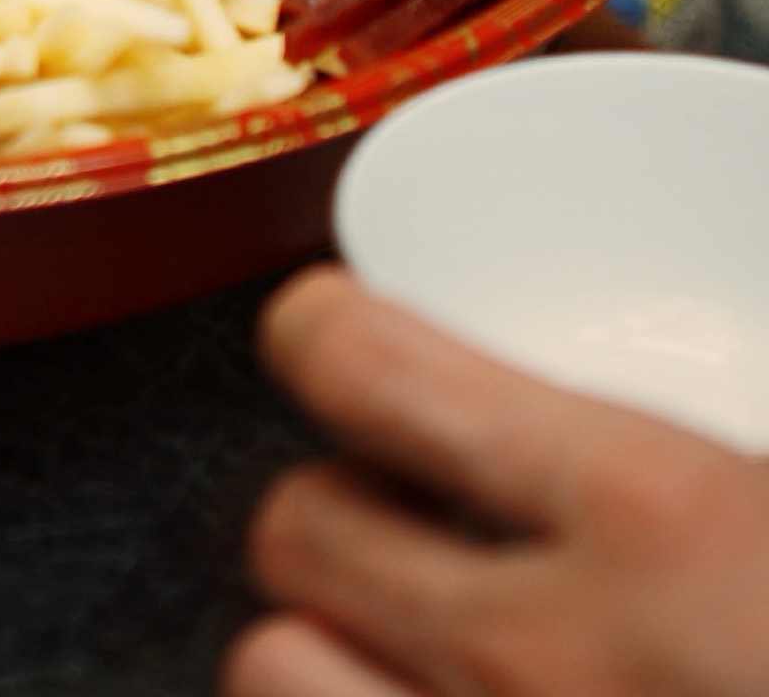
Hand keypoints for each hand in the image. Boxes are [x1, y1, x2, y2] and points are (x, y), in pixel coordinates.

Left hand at [224, 266, 768, 696]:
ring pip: (276, 674)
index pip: (362, 363)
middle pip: (296, 531)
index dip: (326, 329)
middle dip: (333, 508)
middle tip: (412, 514)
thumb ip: (714, 408)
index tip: (339, 326)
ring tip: (406, 640)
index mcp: (660, 516)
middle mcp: (551, 662)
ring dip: (324, 647)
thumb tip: (704, 350)